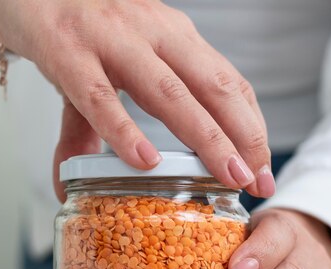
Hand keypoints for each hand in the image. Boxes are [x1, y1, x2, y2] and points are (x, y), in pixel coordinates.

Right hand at [0, 0, 273, 200]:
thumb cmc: (76, 24)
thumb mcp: (107, 70)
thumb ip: (104, 127)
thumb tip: (91, 179)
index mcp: (173, 37)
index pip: (229, 84)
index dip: (252, 128)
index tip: (263, 168)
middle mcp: (153, 33)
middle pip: (214, 88)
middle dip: (245, 138)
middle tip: (259, 182)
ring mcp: (112, 39)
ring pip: (170, 94)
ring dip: (206, 138)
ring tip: (227, 177)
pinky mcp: (66, 49)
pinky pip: (99, 97)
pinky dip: (124, 130)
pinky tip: (144, 161)